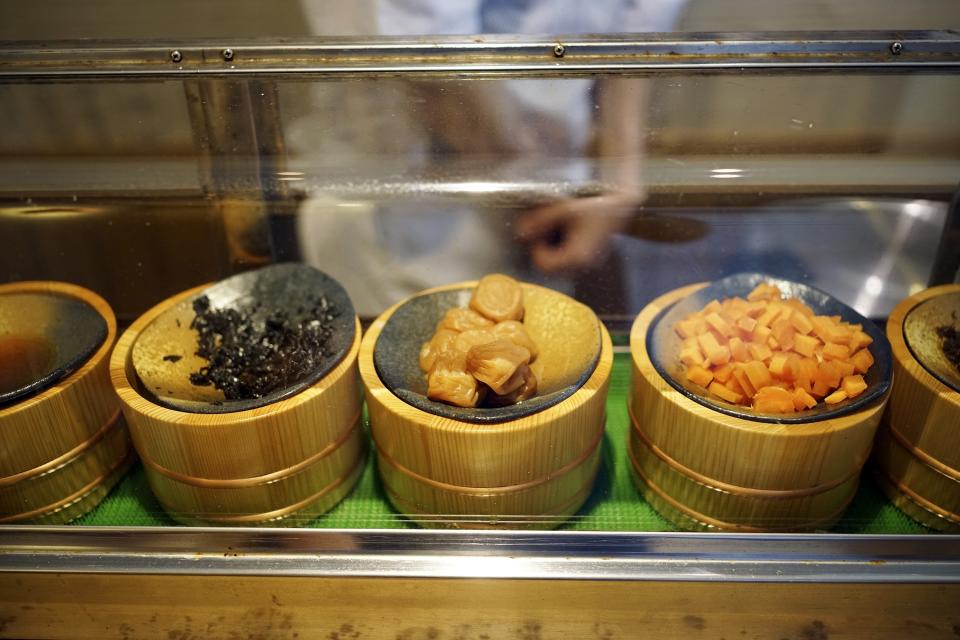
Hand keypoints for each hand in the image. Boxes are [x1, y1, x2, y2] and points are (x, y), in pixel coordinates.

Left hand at [515, 192, 639, 273]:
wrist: (621, 207)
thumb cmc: (595, 207)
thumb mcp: (564, 210)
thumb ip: (540, 221)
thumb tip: (520, 232)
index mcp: (576, 257)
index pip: (543, 264)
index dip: (536, 248)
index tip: (539, 232)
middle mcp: (583, 266)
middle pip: (550, 268)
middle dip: (544, 249)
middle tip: (548, 229)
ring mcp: (588, 264)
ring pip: (559, 265)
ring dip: (553, 249)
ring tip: (559, 228)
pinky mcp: (591, 259)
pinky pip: (570, 260)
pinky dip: (563, 248)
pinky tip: (569, 231)